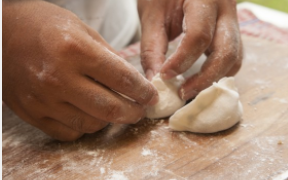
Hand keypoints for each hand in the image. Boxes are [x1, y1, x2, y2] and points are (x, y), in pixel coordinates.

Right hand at [3, 1, 157, 140]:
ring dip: (109, 121)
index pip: (122, 79)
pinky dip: (84, 127)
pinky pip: (68, 133)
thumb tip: (130, 82)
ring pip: (90, 125)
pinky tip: (89, 114)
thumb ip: (108, 57)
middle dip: (133, 112)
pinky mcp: (31, 113)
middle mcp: (58, 78)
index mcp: (75, 50)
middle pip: (110, 109)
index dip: (143, 91)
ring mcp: (42, 99)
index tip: (151, 96)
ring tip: (114, 110)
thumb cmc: (44, 25)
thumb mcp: (82, 29)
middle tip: (140, 110)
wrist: (1, 33)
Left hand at [138, 0, 241, 99]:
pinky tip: (199, 78)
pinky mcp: (232, 31)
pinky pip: (233, 57)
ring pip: (234, 58)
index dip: (182, 61)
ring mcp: (233, 20)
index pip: (199, 35)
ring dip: (214, 78)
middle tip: (182, 93)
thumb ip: (152, 48)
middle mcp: (226, 8)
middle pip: (227, 52)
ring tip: (189, 88)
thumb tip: (154, 81)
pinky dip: (218, 72)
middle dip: (205, 78)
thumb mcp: (152, 15)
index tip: (164, 76)